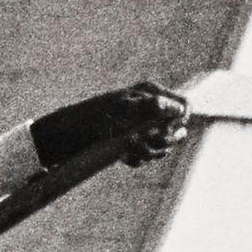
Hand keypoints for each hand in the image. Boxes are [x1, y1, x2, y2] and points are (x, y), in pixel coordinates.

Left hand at [33, 82, 189, 166]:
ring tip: (129, 149)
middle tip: (143, 142)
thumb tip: (179, 109)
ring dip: (150, 152)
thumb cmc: (92, 115)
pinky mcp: (135, 143)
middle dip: (164, 140)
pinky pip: (148, 156)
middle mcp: (151, 110)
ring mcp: (144, 127)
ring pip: (164, 146)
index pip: (185, 106)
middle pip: (178, 130)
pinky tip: (123, 156)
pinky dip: (138, 158)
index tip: (166, 130)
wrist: (66, 134)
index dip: (181, 120)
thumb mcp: (121, 107)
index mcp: (152, 93)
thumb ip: (151, 106)